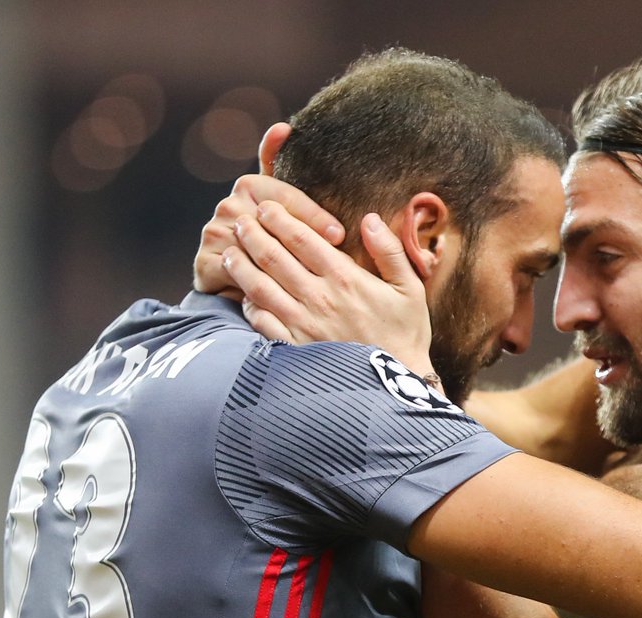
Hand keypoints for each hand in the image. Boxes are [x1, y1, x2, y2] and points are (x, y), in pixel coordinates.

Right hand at [193, 123, 345, 294]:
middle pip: (268, 219)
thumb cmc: (286, 250)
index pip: (285, 195)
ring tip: (313, 278)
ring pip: (253, 247)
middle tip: (333, 256)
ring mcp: (213, 232)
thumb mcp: (296, 213)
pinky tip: (280, 295)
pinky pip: (236, 272)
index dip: (314, 216)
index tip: (340, 234)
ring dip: (283, 265)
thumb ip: (293, 176)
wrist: (258, 293)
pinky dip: (259, 284)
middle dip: (303, 239)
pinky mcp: (204, 262)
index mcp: (252, 186)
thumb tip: (281, 126)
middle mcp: (229, 205)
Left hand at [222, 205, 434, 374]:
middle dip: (253, 234)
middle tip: (240, 220)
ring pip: (260, 286)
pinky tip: (243, 295)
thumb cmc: (405, 334)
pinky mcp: (295, 348)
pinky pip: (261, 322)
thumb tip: (371, 219)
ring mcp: (303, 324)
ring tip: (231, 251)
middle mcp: (319, 298)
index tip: (266, 207)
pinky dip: (248, 305)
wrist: (396, 385)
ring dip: (241, 265)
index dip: (279, 218)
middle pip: (274, 257)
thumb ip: (390, 251)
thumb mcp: (410, 289)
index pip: (301, 238)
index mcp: (345, 278)